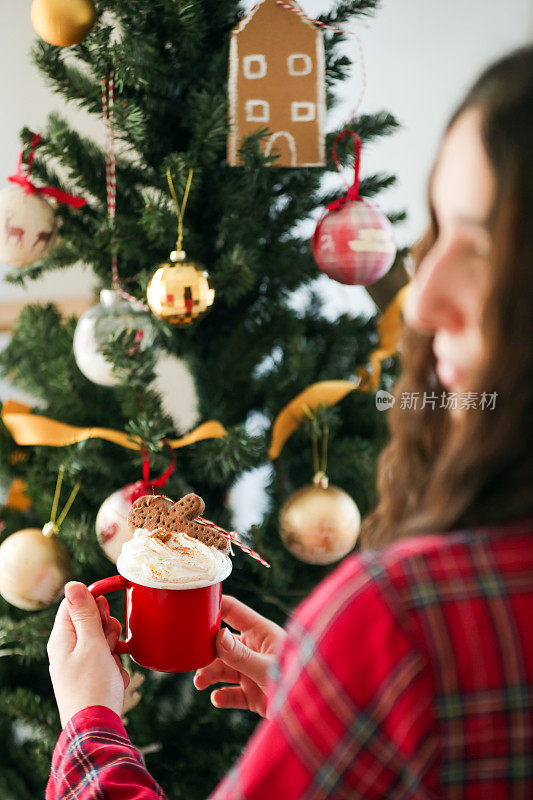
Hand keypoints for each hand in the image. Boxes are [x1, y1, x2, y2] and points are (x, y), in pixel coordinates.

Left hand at [47, 581, 129, 728]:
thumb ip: (85, 613)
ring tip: (112, 664)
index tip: (107, 610)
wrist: (97, 729)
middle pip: (90, 620)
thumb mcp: (91, 644)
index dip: (92, 601)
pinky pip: (108, 659)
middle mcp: (68, 649)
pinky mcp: (91, 676)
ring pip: (103, 640)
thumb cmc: (93, 686)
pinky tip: (114, 679)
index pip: (73, 604)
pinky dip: (115, 666)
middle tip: (110, 642)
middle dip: (107, 628)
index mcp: (62, 638)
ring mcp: (79, 664)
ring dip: (114, 648)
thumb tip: (72, 584)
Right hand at [193, 595, 286, 717]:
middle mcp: (256, 650)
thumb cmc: (297, 682)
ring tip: (201, 683)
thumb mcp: (266, 668)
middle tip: (192, 657)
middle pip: (222, 644)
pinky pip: (231, 694)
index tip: (193, 606)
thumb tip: (217, 636)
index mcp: (262, 633)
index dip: (215, 606)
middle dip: (206, 650)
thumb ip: (241, 655)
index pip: (233, 612)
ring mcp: (253, 672)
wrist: (312, 717)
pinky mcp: (253, 695)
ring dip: (209, 674)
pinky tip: (218, 698)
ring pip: (223, 669)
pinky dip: (222, 696)